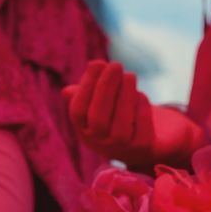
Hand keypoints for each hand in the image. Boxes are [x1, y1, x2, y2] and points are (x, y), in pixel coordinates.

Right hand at [63, 61, 204, 168]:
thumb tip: (68, 92)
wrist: (141, 140)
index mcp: (84, 131)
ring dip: (125, 94)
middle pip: (98, 118)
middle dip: (106, 88)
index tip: (96, 64)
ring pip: (121, 122)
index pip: (78, 112)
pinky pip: (141, 123)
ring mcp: (121, 148)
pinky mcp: (142, 147)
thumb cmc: (114, 114)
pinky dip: (141, 105)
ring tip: (129, 76)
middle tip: (115, 65)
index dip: (86, 86)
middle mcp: (99, 143)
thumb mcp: (96, 104)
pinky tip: (139, 95)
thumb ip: (83, 94)